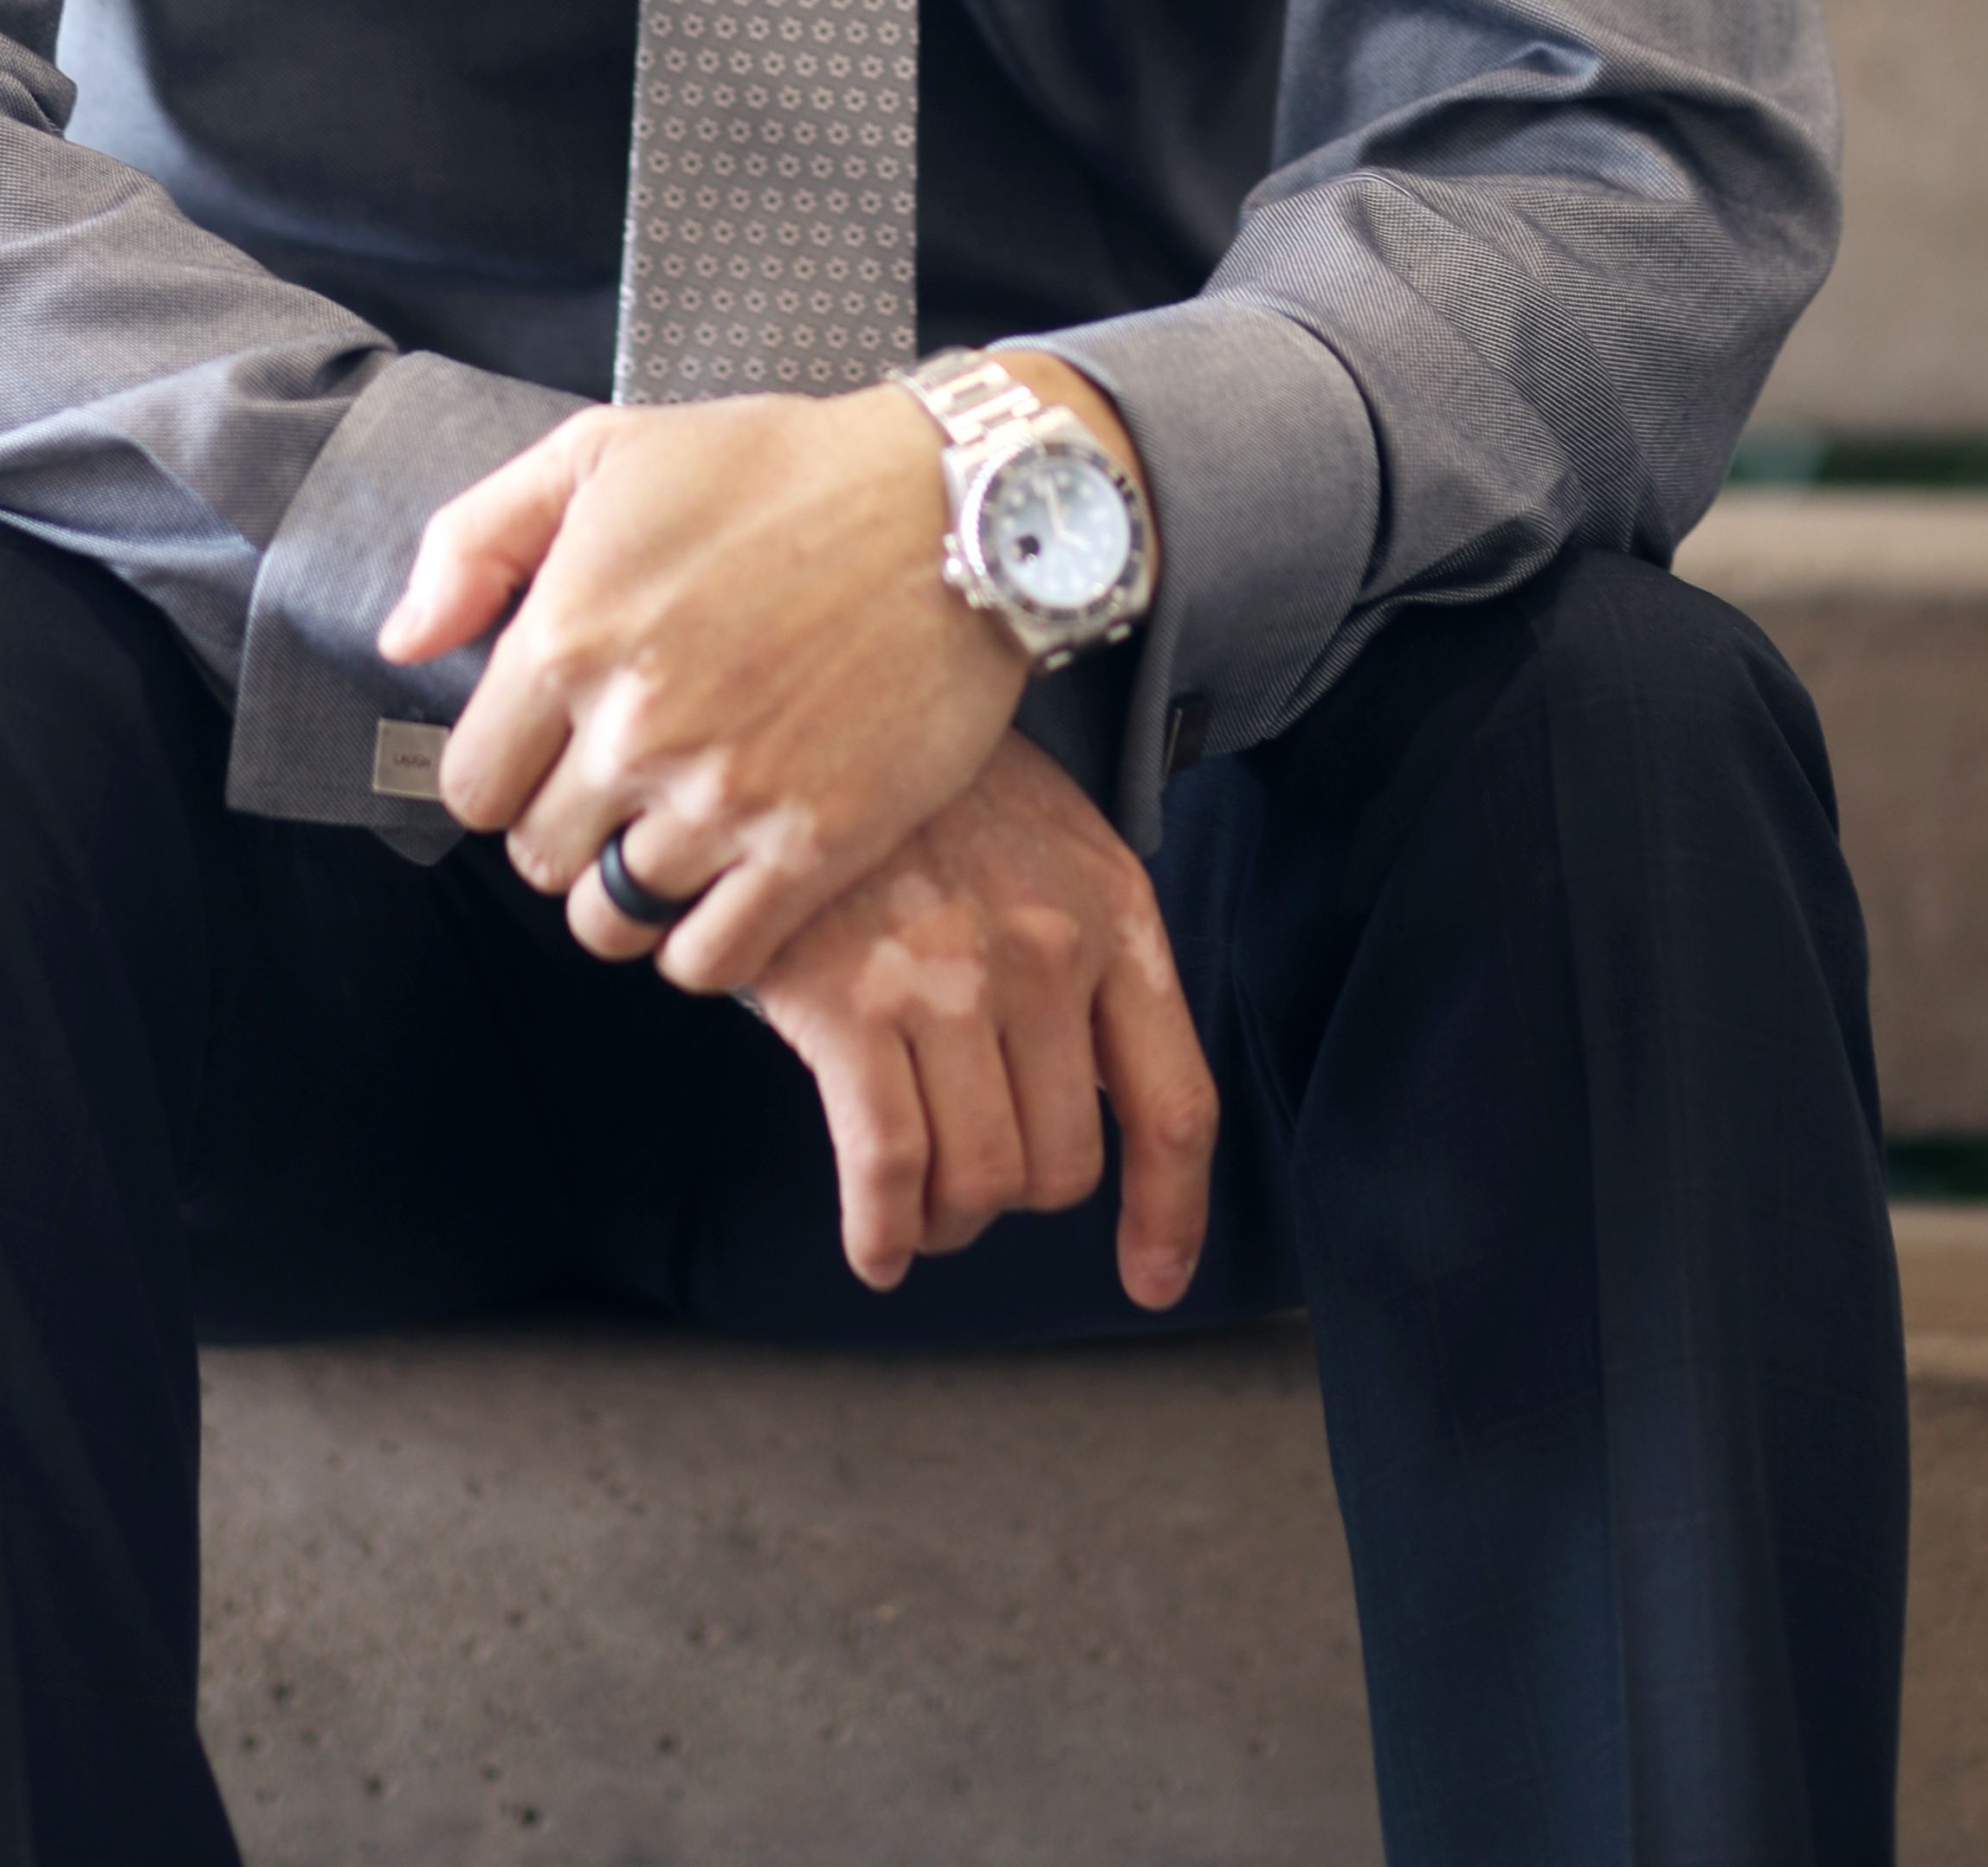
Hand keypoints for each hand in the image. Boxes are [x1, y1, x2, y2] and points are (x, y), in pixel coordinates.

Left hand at [379, 386, 1026, 989]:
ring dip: (628, 888)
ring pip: (613, 919)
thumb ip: (477, 539)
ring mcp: (723, 795)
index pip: (470, 785)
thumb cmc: (778, 466)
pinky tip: (725, 881)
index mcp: (567, 634)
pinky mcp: (812, 843)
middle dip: (565, 827)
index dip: (503, 772)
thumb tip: (404, 642)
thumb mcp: (604, 449)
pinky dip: (703, 941)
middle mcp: (633, 729)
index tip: (550, 748)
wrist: (955, 504)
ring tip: (669, 835)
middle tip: (619, 785)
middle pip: (537, 858)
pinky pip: (710, 959)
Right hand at [745, 733, 1218, 1307]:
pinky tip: (876, 1244)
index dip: (1170, 1212)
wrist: (813, 711)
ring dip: (949, 1220)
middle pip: (1062, 1163)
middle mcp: (1044, 953)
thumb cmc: (931, 791)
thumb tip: (1102, 1103)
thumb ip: (1091, 958)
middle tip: (972, 1176)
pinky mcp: (852, 1005)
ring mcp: (948, 981)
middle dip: (1016, 1193)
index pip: (1175, 1102)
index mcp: (1112, 915)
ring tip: (920, 1201)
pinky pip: (890, 1175)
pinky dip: (884, 1235)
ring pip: (979, 1183)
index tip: (1153, 1277)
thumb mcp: (1050, 843)